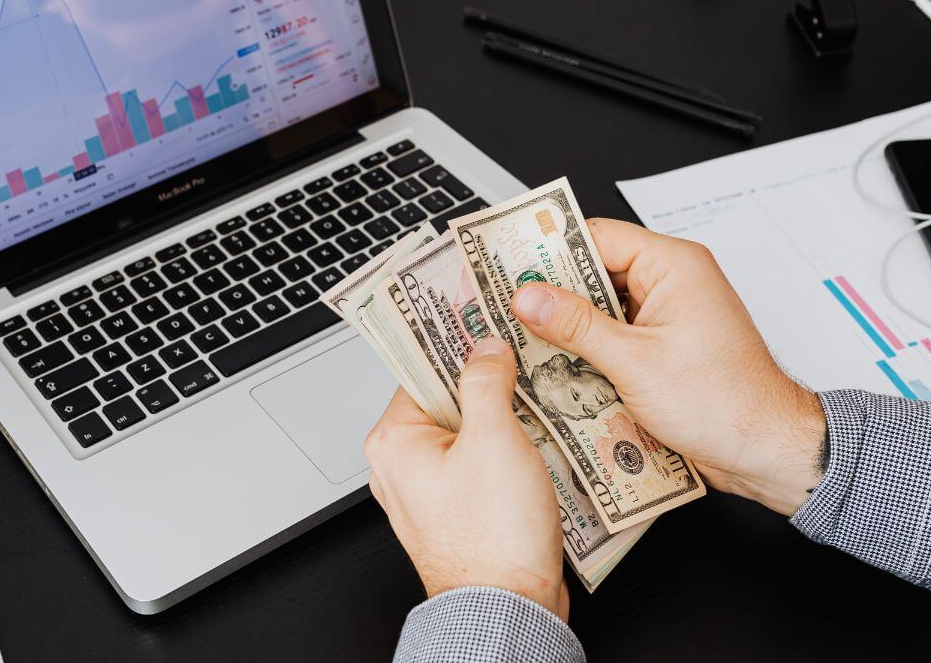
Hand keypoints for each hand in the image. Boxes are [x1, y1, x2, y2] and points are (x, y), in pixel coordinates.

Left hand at [365, 338, 567, 618]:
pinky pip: (478, 463)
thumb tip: (485, 349)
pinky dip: (505, 449)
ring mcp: (428, 490)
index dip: (456, 344)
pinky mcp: (457, 509)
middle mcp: (401, 466)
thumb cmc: (491, 538)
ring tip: (534, 396)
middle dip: (486, 381)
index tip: (483, 323)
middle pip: (445, 399)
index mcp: (394, 441)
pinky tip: (536, 438)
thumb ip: (486, 381)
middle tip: (519, 357)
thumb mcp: (494, 438)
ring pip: (466, 431)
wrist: (509, 607)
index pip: (421, 370)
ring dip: (501, 415)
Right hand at [511, 219, 826, 515]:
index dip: (551, 251)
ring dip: (569, 326)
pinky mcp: (662, 346)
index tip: (509, 265)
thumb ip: (576, 326)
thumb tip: (530, 298)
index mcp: (674, 266)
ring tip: (526, 338)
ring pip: (601, 306)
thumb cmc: (726, 403)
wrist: (766, 451)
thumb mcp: (635, 362)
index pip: (597, 237)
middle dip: (553, 293)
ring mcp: (667, 315)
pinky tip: (559, 364)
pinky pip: (614, 334)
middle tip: (509, 306)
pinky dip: (588, 348)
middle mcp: (672, 282)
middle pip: (595, 272)